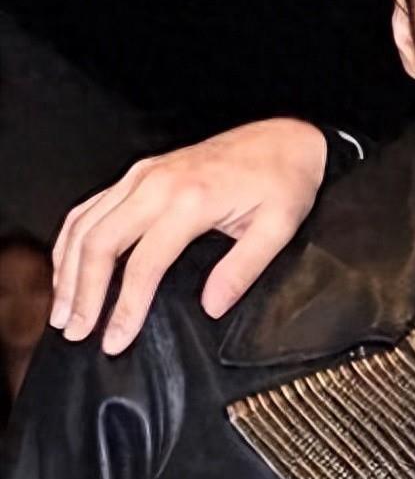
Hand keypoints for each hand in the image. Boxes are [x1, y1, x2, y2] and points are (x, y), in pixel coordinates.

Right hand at [50, 118, 328, 354]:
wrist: (286, 139)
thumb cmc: (284, 180)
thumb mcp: (279, 228)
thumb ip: (243, 269)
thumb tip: (212, 307)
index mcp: (191, 199)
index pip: (144, 264)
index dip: (126, 308)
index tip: (115, 339)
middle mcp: (158, 183)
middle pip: (100, 243)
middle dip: (82, 293)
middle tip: (77, 331)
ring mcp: (144, 174)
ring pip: (86, 223)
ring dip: (69, 269)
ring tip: (64, 310)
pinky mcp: (140, 172)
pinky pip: (92, 206)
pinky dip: (72, 239)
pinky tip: (68, 266)